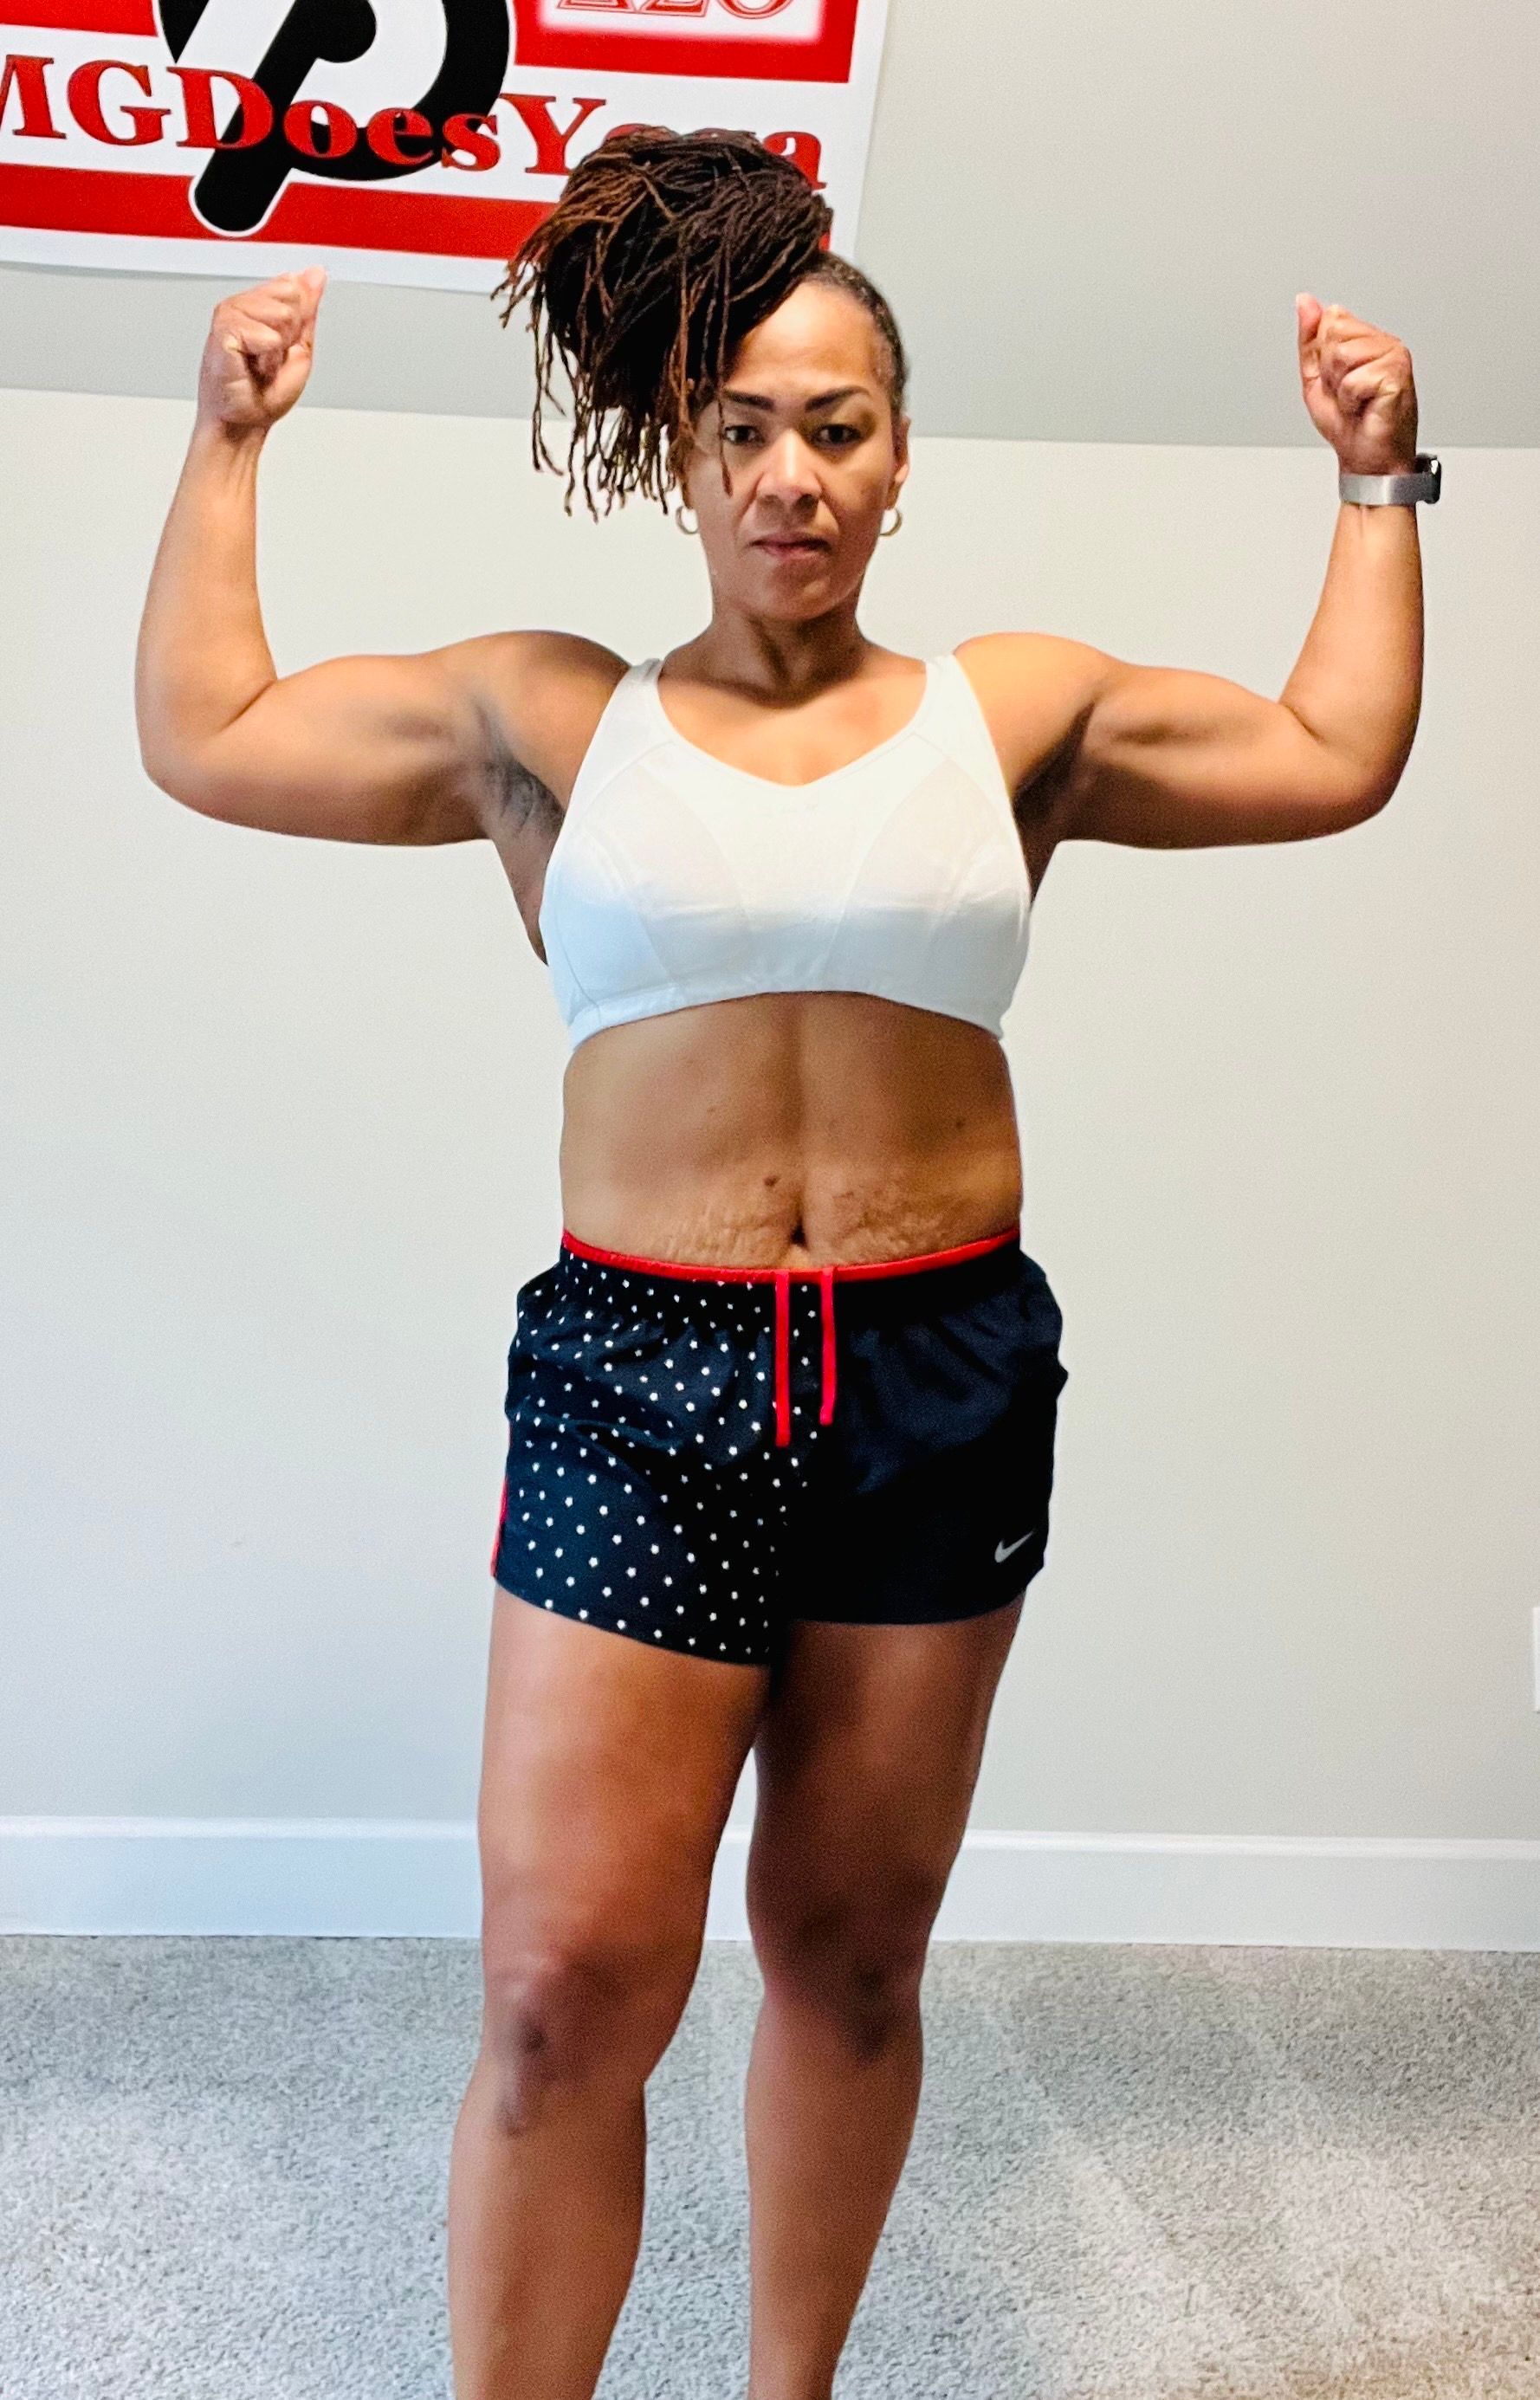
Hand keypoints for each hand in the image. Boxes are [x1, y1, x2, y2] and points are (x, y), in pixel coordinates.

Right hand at [197, 268, 325, 435]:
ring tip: (261, 362)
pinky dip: (266, 355)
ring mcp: (230, 314)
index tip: (283, 346)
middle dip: (290, 333)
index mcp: (258, 304)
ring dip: (277, 347)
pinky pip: (265, 334)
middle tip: (271, 357)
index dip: (299, 322)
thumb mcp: (299, 346)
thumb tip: (316, 274)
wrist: (245, 422)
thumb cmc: (264, 392)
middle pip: (290, 295)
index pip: (294, 286)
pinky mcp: (223, 330)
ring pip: (281, 313)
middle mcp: (242, 304)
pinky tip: (250, 364)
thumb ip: (307, 308)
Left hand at [1295, 294, 1418, 475]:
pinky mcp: (1397, 375)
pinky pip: (1353, 380)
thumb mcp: (1316, 378)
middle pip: (1335, 335)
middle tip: (1346, 395)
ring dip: (1340, 388)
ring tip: (1355, 402)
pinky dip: (1351, 401)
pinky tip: (1365, 407)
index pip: (1331, 321)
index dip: (1322, 358)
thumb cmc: (1348, 424)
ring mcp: (1394, 356)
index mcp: (1367, 338)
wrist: (1367, 459)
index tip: (1336, 382)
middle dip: (1330, 372)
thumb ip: (1310, 340)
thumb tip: (1305, 301)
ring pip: (1342, 355)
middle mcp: (1384, 342)